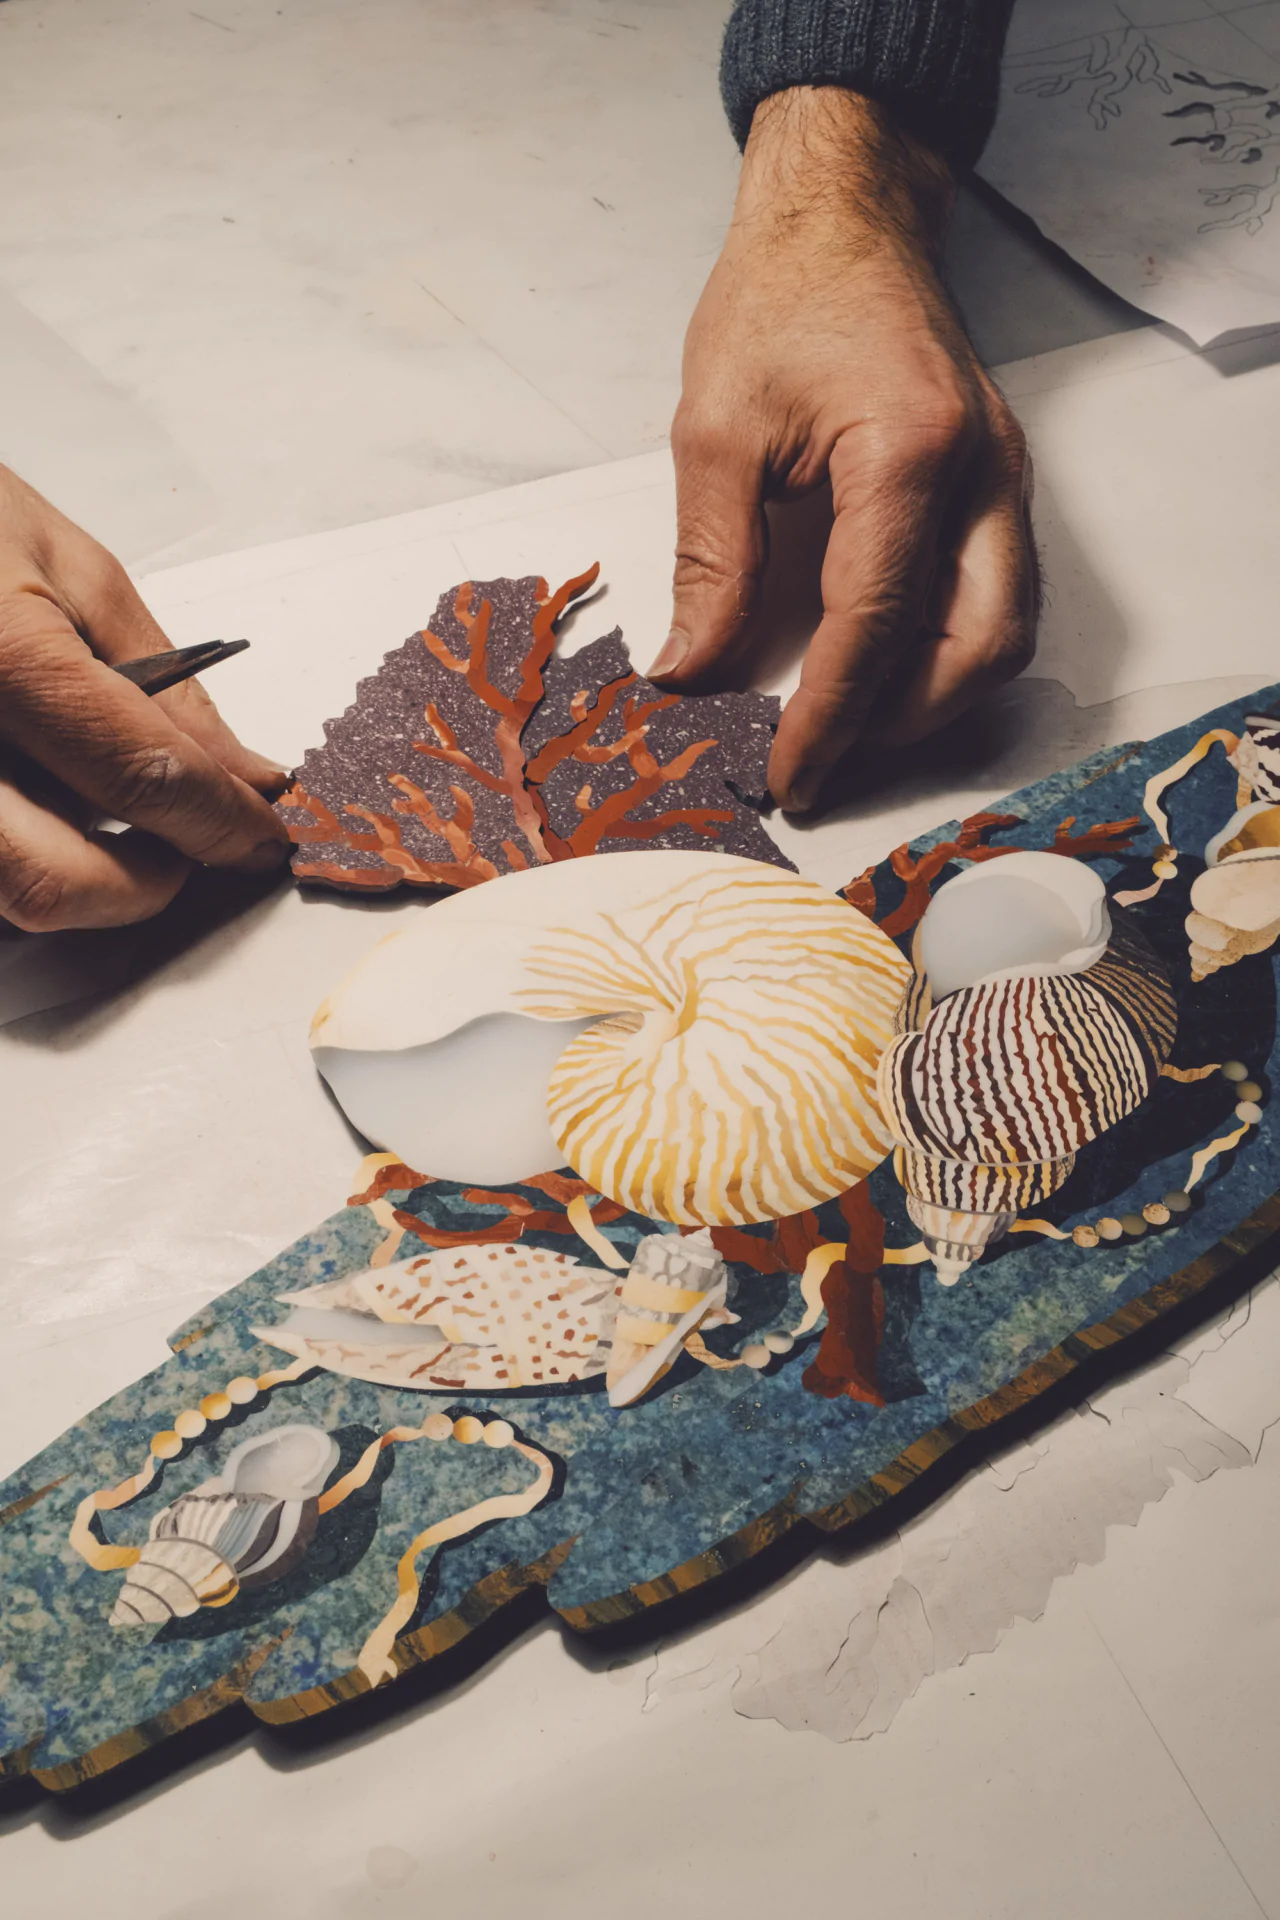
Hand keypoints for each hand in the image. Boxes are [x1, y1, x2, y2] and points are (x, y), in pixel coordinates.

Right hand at [0, 466, 289, 930]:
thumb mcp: (70, 569)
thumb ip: (166, 687)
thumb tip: (242, 776)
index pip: (139, 777)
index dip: (220, 820)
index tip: (262, 834)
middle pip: (50, 881)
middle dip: (144, 883)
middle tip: (190, 847)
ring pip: (4, 892)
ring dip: (80, 878)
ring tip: (113, 815)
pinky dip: (25, 851)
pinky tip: (45, 801)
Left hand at [655, 88, 1037, 810]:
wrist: (846, 220)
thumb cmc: (781, 299)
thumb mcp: (716, 432)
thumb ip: (710, 564)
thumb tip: (690, 676)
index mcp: (910, 453)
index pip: (875, 625)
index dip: (830, 717)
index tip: (786, 774)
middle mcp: (984, 474)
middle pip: (980, 648)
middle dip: (902, 724)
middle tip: (822, 757)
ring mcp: (1005, 482)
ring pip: (1002, 634)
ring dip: (929, 697)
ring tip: (843, 722)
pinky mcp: (999, 489)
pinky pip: (993, 599)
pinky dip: (939, 653)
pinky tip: (873, 666)